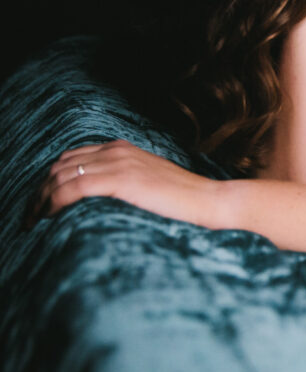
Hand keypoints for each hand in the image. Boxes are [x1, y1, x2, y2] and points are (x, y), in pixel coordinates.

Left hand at [26, 140, 221, 229]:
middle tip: (29, 218)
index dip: (50, 180)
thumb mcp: (149, 185)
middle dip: (39, 190)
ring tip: (34, 222)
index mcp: (123, 149)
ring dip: (41, 199)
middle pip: (61, 165)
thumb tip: (100, 201)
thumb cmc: (184, 202)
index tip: (41, 205)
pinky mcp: (122, 180)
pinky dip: (54, 202)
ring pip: (62, 175)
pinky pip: (74, 187)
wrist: (209, 202)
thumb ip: (124, 183)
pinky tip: (49, 217)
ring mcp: (120, 163)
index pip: (72, 157)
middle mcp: (117, 151)